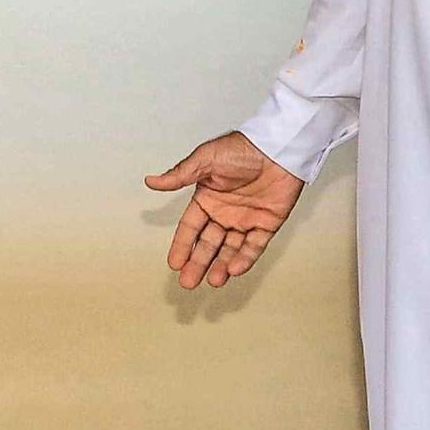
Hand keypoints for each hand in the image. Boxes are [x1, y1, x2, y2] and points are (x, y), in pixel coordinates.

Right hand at [146, 132, 304, 290]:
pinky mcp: (268, 223)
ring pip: (230, 249)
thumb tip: (151, 182)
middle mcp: (225, 212)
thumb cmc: (241, 148)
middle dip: (198, 263)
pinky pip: (255, 245)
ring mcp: (246, 220)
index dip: (182, 246)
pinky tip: (235, 269)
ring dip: (221, 265)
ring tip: (213, 281)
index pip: (190, 228)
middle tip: (189, 282)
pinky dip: (245, 258)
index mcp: (207, 198)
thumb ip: (180, 175)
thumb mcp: (205, 160)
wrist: (278, 147)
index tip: (174, 264)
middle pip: (208, 244)